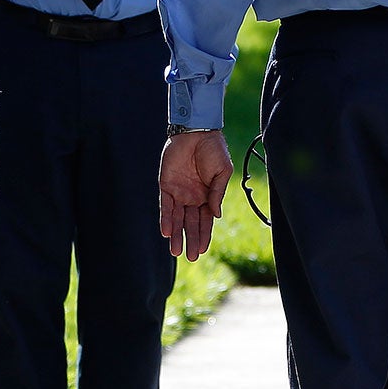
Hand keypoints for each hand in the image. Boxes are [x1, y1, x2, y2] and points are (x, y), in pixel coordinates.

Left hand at [158, 130, 233, 262]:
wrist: (197, 132)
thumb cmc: (214, 150)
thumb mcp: (222, 173)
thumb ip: (217, 194)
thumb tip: (217, 215)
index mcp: (207, 196)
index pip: (205, 221)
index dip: (204, 235)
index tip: (203, 250)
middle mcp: (192, 197)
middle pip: (191, 223)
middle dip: (191, 240)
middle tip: (190, 257)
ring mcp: (179, 192)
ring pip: (177, 218)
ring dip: (176, 234)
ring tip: (176, 252)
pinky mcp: (166, 185)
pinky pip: (165, 205)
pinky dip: (165, 218)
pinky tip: (166, 231)